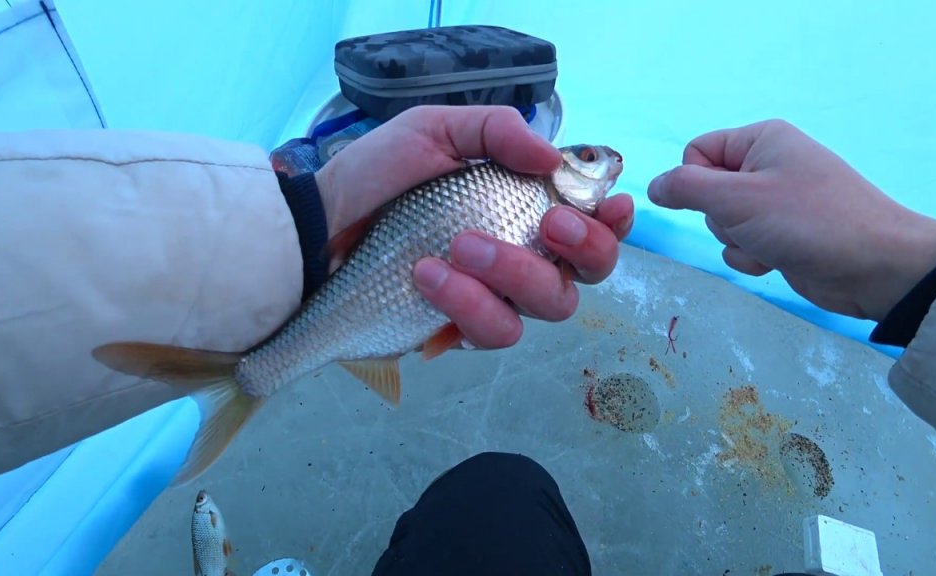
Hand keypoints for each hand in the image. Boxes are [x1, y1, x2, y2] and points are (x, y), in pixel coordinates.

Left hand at [315, 105, 633, 349]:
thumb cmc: (378, 177)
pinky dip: (466, 303)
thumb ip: (495, 130)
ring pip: (549, 306)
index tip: (612, 205)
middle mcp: (524, 255)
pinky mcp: (463, 329)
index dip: (615, 218)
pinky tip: (426, 275)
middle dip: (582, 247)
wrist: (321, 228)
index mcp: (524, 206)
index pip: (594, 219)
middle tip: (547, 223)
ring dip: (513, 274)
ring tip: (457, 248)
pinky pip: (494, 331)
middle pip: (588, 271)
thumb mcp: (433, 131)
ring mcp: (496, 297)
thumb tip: (551, 158)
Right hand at [648, 119, 935, 321]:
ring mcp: (777, 201)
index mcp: (761, 140)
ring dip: (736, 241)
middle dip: (720, 217)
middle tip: (750, 224)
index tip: (716, 201)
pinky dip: (752, 256)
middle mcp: (768, 164)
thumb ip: (685, 188)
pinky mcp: (784, 233)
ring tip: (768, 245)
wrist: (874, 265)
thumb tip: (652, 186)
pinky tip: (776, 261)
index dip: (694, 180)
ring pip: (723, 222)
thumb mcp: (736, 199)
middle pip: (707, 190)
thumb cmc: (805, 221)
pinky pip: (743, 243)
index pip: (696, 151)